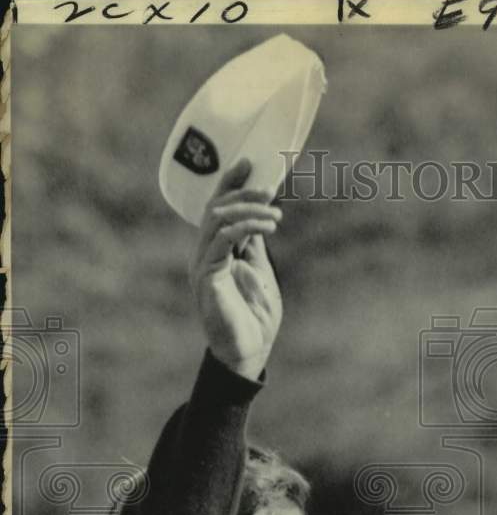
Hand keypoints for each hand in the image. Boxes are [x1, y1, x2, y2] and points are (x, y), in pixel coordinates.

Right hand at [189, 158, 283, 379]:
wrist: (250, 351)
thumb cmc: (254, 317)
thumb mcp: (260, 270)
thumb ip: (254, 243)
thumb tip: (261, 212)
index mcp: (216, 252)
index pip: (217, 208)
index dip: (230, 183)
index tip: (249, 163)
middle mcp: (205, 255)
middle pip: (215, 209)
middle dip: (242, 193)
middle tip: (269, 190)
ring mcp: (203, 266)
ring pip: (217, 221)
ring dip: (247, 210)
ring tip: (274, 215)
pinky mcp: (207, 278)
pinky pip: (220, 242)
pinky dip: (242, 228)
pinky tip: (265, 227)